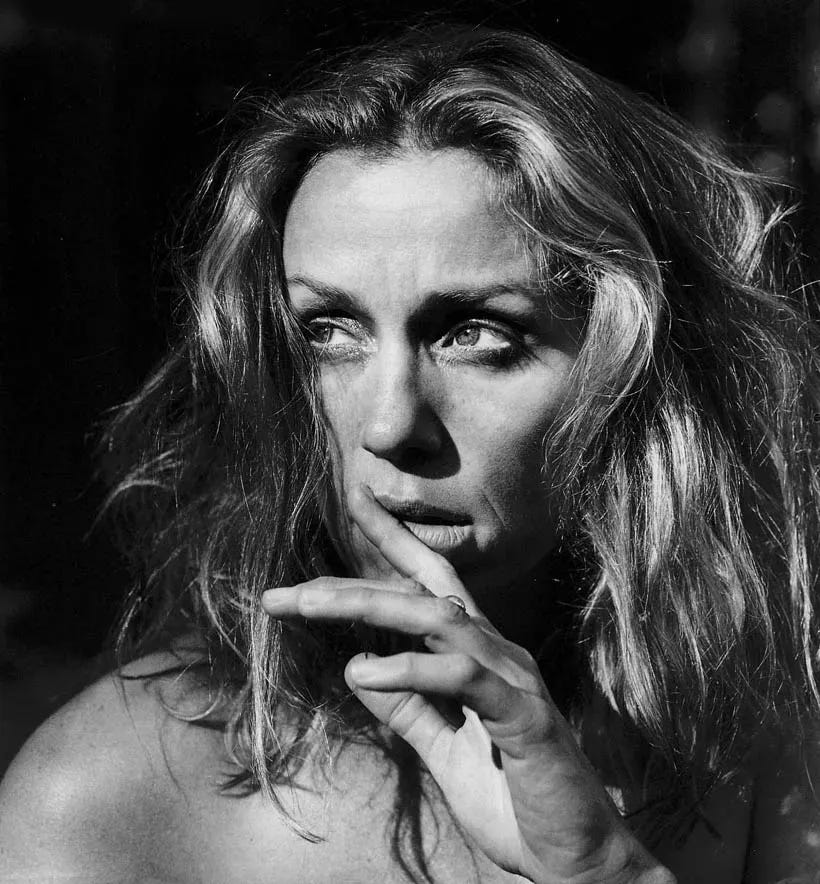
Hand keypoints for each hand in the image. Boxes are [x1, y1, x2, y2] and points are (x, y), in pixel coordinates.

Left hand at [261, 485, 673, 883]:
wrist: (572, 858)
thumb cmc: (511, 798)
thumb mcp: (441, 747)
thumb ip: (408, 707)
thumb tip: (359, 667)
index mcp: (477, 655)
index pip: (428, 586)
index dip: (391, 545)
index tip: (351, 509)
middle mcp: (497, 652)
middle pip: (420, 593)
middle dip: (350, 586)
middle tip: (286, 593)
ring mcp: (513, 678)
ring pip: (438, 619)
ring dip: (371, 607)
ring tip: (310, 606)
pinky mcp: (524, 715)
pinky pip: (462, 677)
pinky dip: (411, 669)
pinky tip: (366, 673)